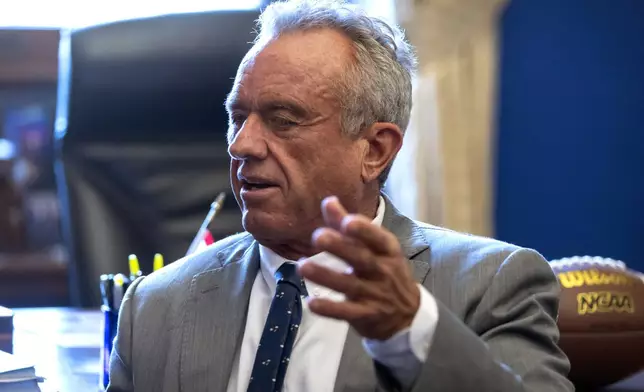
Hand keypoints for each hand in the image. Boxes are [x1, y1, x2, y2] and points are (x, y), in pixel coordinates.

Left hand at [297, 196, 419, 340]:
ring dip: (325, 276)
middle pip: (361, 258)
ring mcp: (375, 294)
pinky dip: (330, 308)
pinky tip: (312, 303)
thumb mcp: (374, 248)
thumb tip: (328, 201)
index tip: (347, 221)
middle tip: (317, 237)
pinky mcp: (366, 315)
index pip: (378, 238)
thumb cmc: (385, 272)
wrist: (408, 314)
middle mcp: (383, 270)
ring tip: (302, 266)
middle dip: (340, 247)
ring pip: (349, 284)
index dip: (363, 230)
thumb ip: (348, 224)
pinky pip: (347, 312)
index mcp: (387, 250)